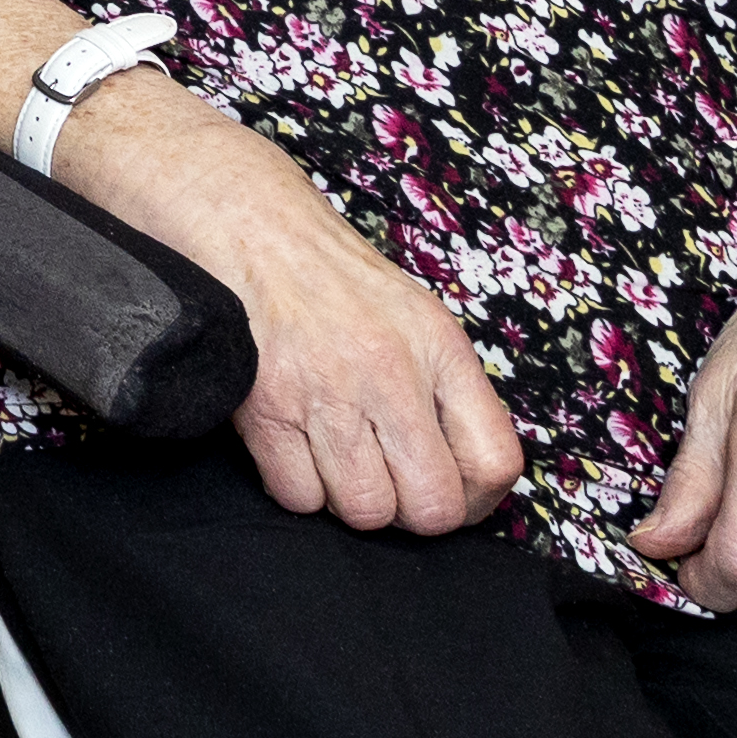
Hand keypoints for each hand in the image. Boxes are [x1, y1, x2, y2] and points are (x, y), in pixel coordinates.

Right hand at [53, 75, 526, 536]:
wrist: (242, 226)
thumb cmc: (329, 277)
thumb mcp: (415, 318)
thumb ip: (447, 391)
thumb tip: (462, 473)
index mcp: (439, 350)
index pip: (494, 464)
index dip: (472, 500)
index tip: (444, 491)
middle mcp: (389, 374)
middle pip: (430, 507)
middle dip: (406, 511)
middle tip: (384, 484)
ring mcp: (326, 393)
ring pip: (362, 510)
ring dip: (345, 498)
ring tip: (332, 460)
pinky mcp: (264, 407)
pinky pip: (297, 496)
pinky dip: (294, 486)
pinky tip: (291, 448)